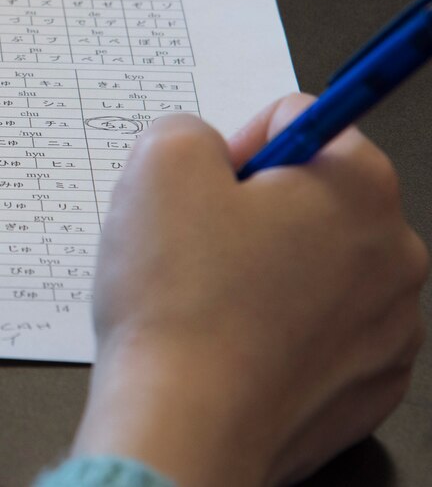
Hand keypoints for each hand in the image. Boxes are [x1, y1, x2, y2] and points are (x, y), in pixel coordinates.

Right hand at [71, 93, 428, 485]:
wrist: (185, 429)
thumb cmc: (179, 304)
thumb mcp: (157, 163)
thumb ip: (186, 128)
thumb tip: (202, 149)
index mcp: (359, 187)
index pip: (298, 122)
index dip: (233, 150)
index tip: (204, 191)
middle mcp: (395, 254)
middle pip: (310, 198)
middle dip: (250, 212)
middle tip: (195, 248)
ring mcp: (388, 330)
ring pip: (314, 267)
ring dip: (263, 271)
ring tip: (208, 302)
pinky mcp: (366, 387)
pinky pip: (318, 332)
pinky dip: (276, 329)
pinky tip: (230, 343)